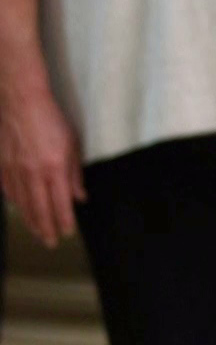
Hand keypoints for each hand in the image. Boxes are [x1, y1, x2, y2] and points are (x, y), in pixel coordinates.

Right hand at [0, 88, 83, 247]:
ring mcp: (14, 170)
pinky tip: (20, 209)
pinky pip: (8, 190)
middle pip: (39, 209)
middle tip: (50, 242)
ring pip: (21, 203)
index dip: (64, 221)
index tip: (67, 233)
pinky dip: (15, 203)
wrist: (20, 102)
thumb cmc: (51, 121)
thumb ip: (75, 175)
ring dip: (30, 220)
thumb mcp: (72, 145)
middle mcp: (32, 174)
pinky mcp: (1, 165)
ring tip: (36, 231)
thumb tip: (79, 197)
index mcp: (53, 169)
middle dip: (45, 228)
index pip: (60, 204)